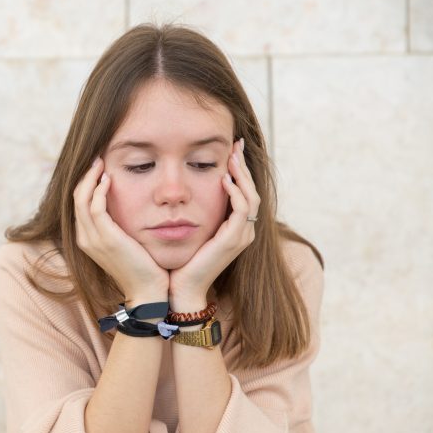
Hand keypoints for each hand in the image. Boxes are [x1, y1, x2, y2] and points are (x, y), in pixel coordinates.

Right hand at [73, 157, 168, 304]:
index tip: (98, 168)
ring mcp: (93, 239)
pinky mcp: (106, 238)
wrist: (148, 291)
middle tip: (97, 158)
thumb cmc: (142, 268)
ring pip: (82, 199)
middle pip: (76, 198)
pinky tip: (110, 179)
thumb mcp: (126, 244)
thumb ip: (119, 227)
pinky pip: (96, 207)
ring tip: (101, 163)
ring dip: (91, 178)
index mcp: (87, 239)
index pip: (79, 205)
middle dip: (85, 176)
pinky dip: (100, 190)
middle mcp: (85, 238)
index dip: (85, 184)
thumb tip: (125, 209)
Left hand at [169, 139, 259, 309]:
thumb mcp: (192, 230)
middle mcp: (243, 231)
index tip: (231, 150)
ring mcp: (241, 236)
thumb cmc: (182, 260)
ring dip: (241, 175)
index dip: (240, 171)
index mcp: (235, 229)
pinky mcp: (233, 241)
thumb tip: (185, 191)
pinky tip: (224, 180)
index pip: (244, 193)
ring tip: (231, 157)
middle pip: (251, 191)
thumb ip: (196, 211)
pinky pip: (240, 211)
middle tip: (236, 145)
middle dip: (243, 167)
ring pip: (250, 197)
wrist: (181, 288)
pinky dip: (234, 194)